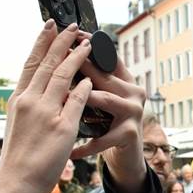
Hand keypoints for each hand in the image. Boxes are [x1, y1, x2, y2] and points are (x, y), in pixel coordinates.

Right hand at [0, 22, 93, 192]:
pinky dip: (84, 86)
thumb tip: (41, 88)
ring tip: (87, 43)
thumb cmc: (18, 157)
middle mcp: (29, 101)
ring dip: (76, 57)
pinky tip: (92, 78)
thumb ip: (30, 103)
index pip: (30, 63)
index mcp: (18, 99)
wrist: (15, 183)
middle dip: (61, 41)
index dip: (41, 43)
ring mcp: (45, 113)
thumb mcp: (19, 123)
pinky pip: (76, 100)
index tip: (50, 26)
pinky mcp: (61, 128)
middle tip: (72, 24)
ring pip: (62, 76)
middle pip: (46, 63)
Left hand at [69, 51, 148, 192]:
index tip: (72, 33)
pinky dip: (83, 146)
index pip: (109, 57)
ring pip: (105, 99)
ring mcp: (133, 112)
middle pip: (104, 75)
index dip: (91, 44)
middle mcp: (133, 92)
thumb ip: (91, 81)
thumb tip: (63, 54)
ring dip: (82, 98)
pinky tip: (69, 151)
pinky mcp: (130, 134)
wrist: (126, 160)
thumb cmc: (108, 127)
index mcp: (125, 80)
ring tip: (60, 97)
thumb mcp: (102, 101)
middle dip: (81, 65)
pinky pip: (102, 139)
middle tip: (58, 56)